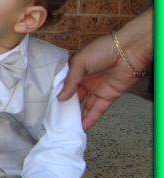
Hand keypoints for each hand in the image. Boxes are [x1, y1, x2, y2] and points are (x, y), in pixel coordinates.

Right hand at [58, 7, 151, 131]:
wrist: (128, 51)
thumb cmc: (101, 50)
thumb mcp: (80, 62)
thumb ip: (70, 81)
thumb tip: (60, 98)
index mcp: (77, 70)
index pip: (65, 85)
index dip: (58, 94)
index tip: (49, 105)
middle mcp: (85, 80)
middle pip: (74, 97)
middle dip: (67, 107)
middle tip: (56, 119)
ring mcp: (97, 89)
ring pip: (85, 105)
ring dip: (78, 116)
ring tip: (68, 127)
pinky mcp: (108, 96)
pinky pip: (98, 109)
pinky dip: (91, 118)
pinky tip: (83, 127)